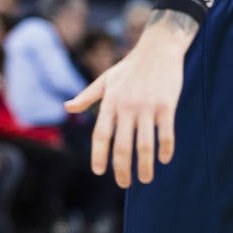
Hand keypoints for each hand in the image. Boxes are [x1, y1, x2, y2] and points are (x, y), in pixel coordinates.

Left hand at [65, 19, 189, 187]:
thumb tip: (66, 107)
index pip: (101, 135)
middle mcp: (127, 106)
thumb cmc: (130, 66)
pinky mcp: (167, 106)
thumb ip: (86, 96)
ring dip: (145, 167)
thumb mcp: (105, 79)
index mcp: (111, 102)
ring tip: (145, 179)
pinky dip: (165, 151)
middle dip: (122, 170)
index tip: (99, 172)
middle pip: (123, 147)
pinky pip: (166, 135)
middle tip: (124, 184)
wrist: (158, 48)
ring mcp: (148, 107)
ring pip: (145, 146)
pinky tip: (163, 160)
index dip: (99, 156)